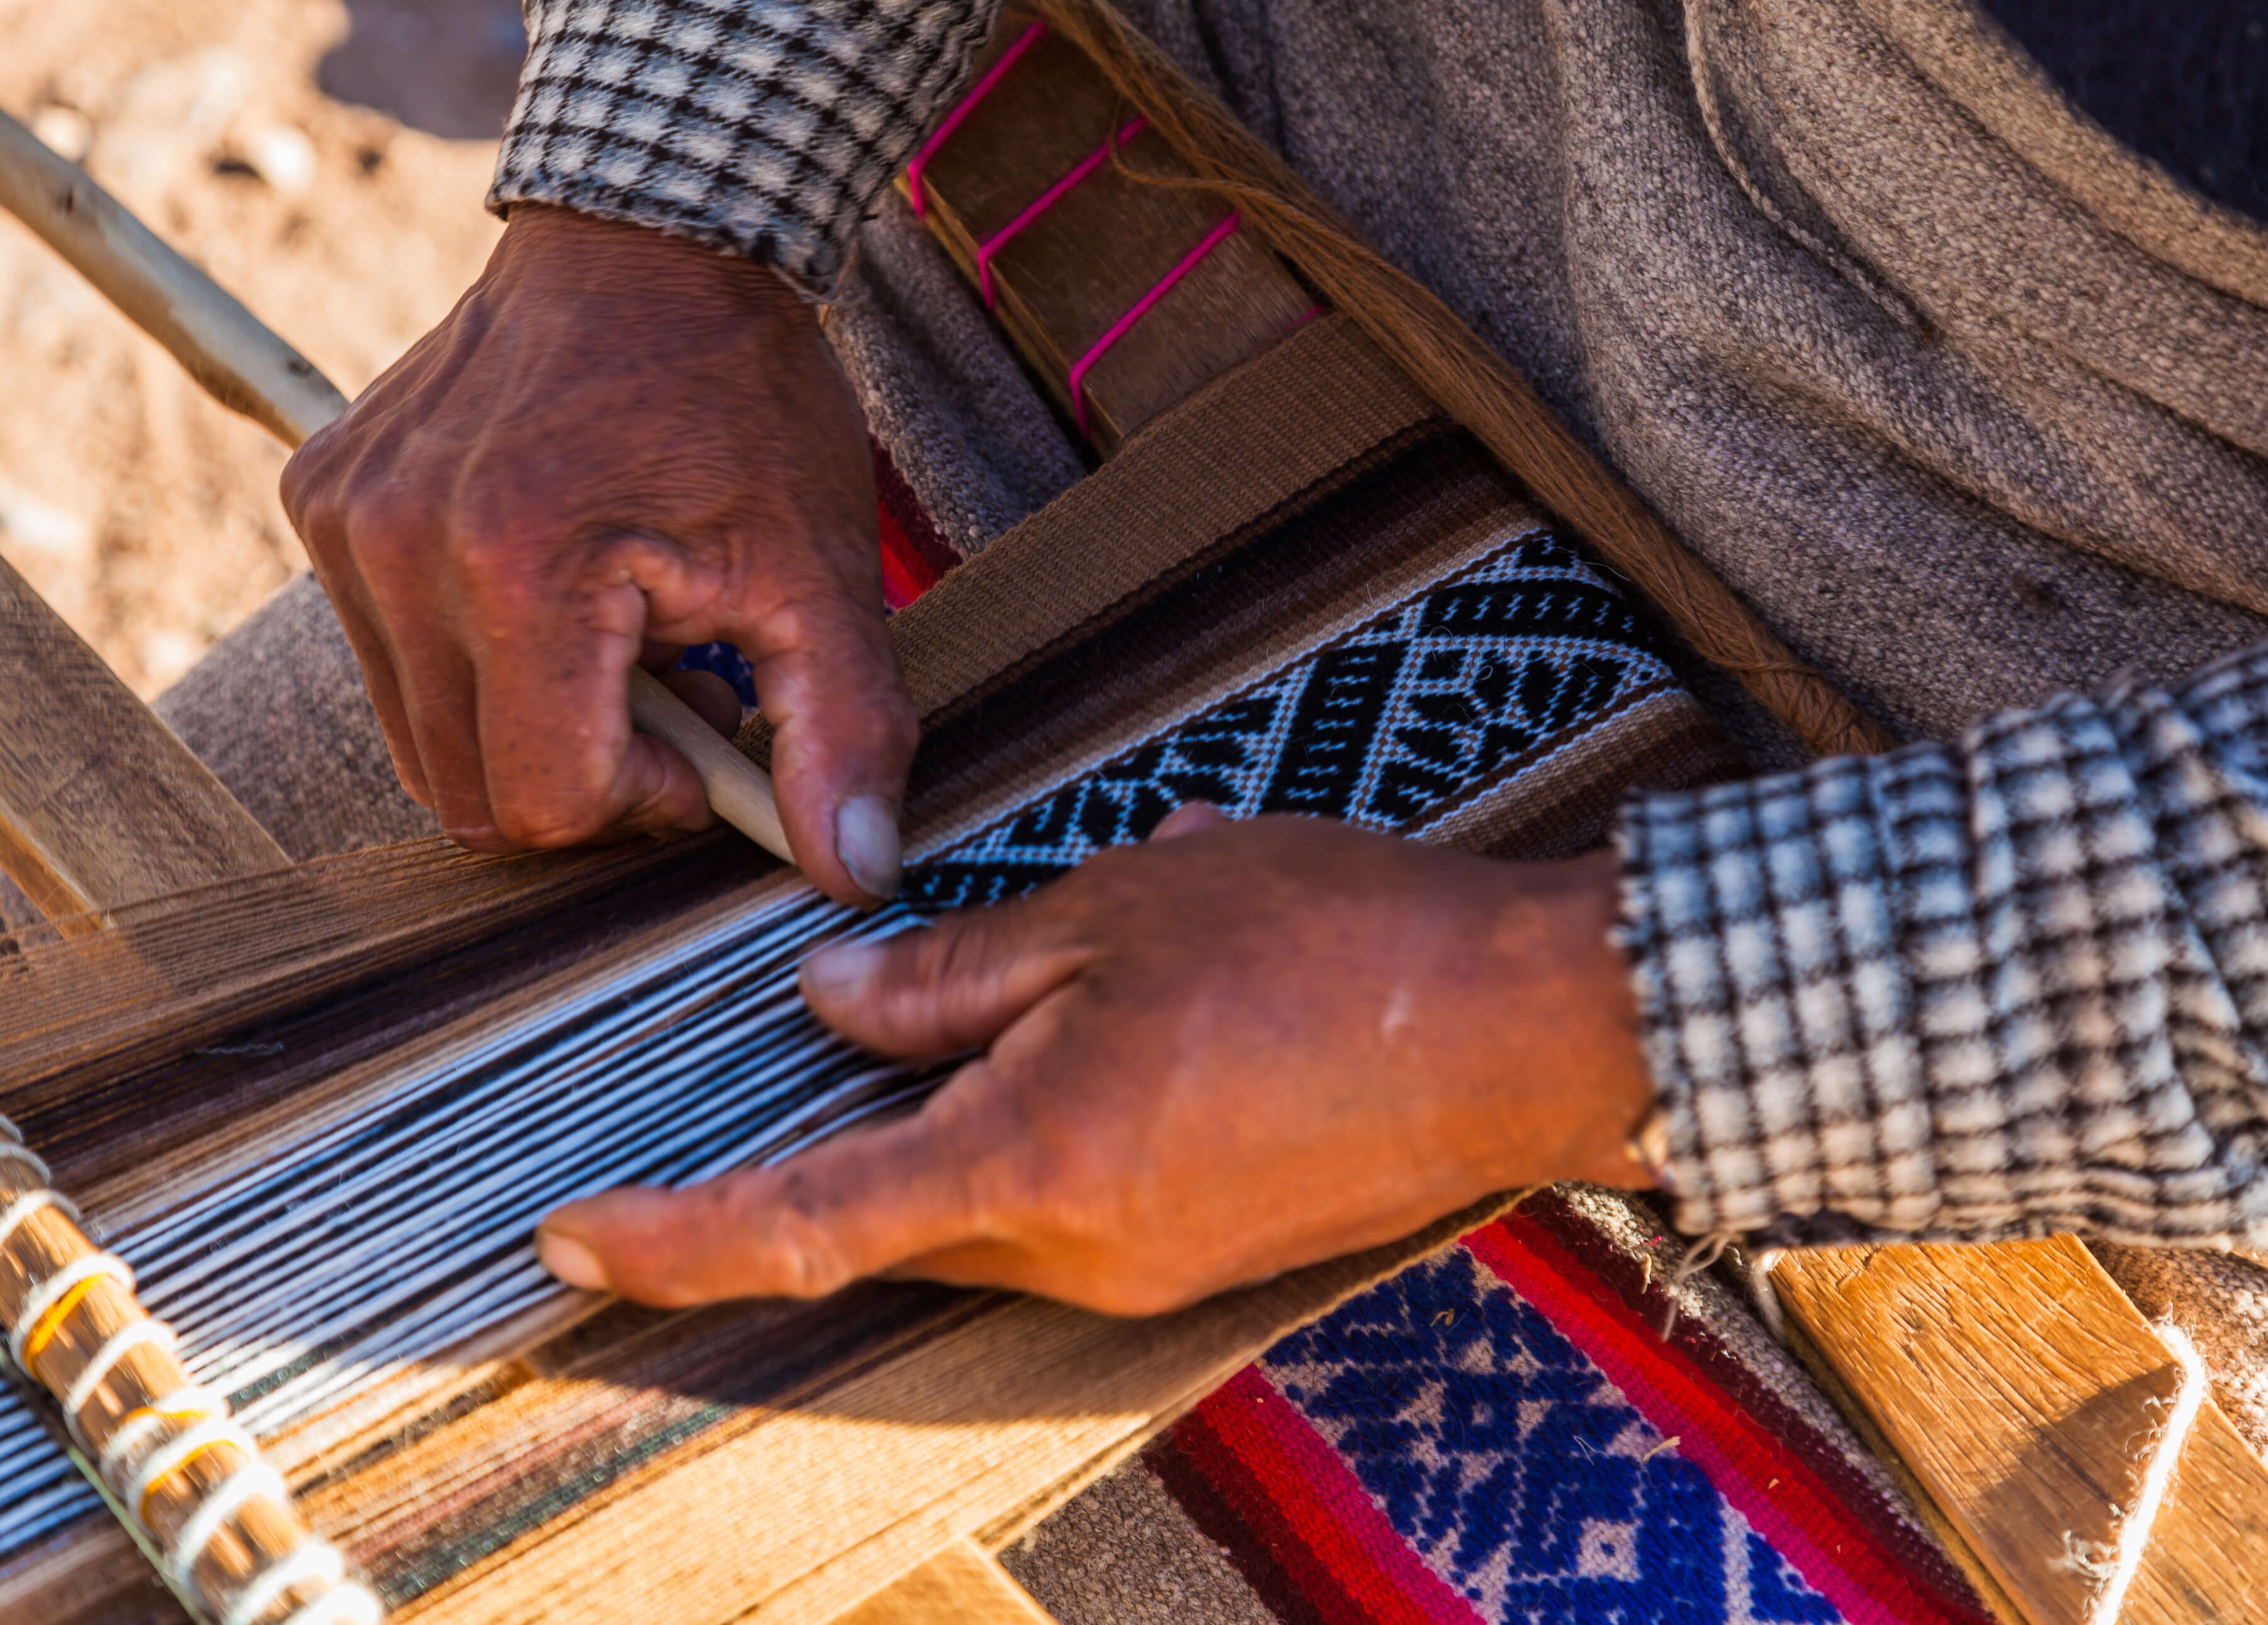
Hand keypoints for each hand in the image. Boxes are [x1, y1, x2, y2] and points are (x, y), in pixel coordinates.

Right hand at [281, 205, 912, 904]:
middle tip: (679, 692)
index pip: (546, 802)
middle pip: (472, 795)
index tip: (711, 733)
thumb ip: (843, 732)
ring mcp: (347, 524)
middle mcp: (401, 549)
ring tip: (627, 640)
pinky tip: (563, 596)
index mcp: (519, 569)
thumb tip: (853, 872)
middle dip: (587, 777)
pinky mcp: (324, 504)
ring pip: (425, 745)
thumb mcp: (824, 572)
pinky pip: (392, 663)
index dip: (644, 801)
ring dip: (532, 727)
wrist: (651, 237)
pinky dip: (480, 666)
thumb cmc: (744, 395)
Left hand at [534, 811, 1654, 1314]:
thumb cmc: (1329, 945)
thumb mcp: (1116, 909)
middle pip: (897, 1210)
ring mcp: (1147, 1269)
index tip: (569, 1245)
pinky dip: (1058, 1105)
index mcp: (1032, 1163)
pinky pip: (1076, 1190)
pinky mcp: (1203, 1252)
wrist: (1525, 1028)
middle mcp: (1077, 1252)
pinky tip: (1143, 999)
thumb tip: (836, 1003)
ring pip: (989, 1195)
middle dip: (846, 1138)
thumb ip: (954, 973)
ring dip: (983, 1094)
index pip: (803, 1221)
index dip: (674, 1239)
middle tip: (864, 1027)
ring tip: (1091, 956)